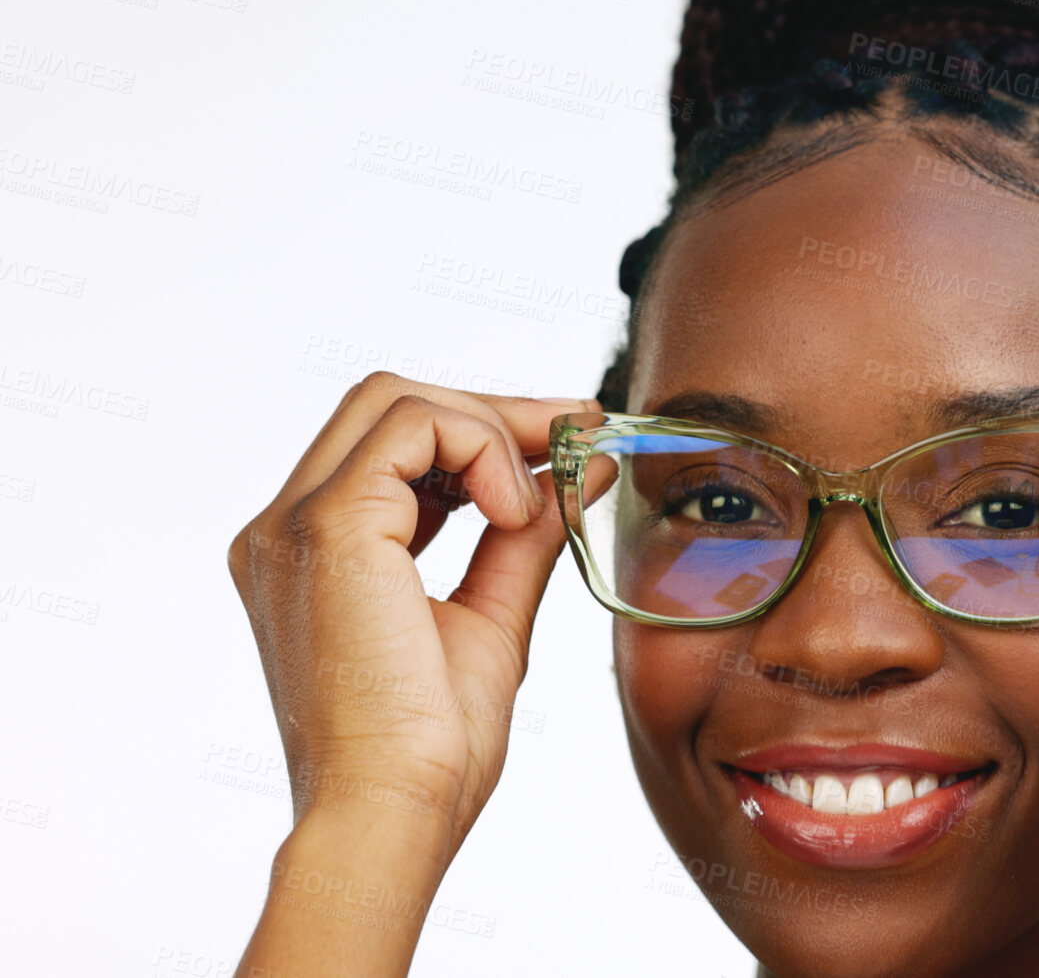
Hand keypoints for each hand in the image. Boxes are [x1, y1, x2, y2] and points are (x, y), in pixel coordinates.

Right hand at [227, 372, 590, 851]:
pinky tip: (516, 512)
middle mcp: (285, 528)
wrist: (395, 810)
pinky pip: (413, 425)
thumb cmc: (430, 746)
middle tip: (578, 431)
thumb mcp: (491, 615)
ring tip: (539, 500)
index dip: (482, 429)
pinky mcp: (328, 525)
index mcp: (310, 551)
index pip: (390, 442)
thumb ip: (523, 536)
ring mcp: (294, 522)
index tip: (568, 436)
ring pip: (397, 400)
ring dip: (492, 426)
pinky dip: (482, 447)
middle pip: (389, 403)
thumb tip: (582, 466)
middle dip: (493, 410)